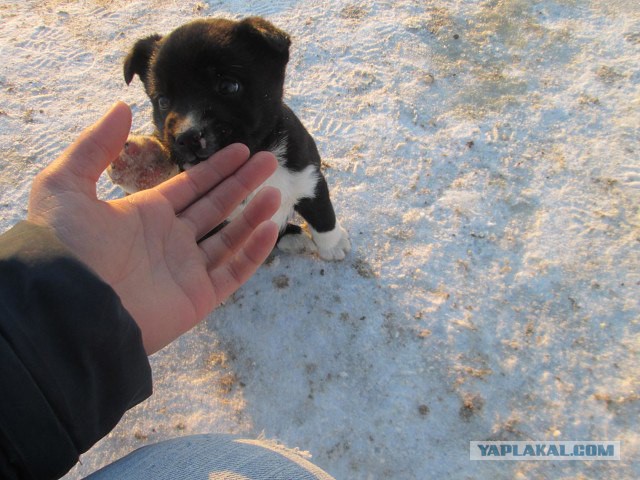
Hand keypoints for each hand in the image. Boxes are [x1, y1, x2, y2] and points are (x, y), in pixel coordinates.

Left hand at [27, 102, 279, 353]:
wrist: (68, 308)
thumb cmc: (65, 247)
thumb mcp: (65, 186)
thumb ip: (94, 147)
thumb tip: (122, 107)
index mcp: (146, 214)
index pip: (191, 187)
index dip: (217, 168)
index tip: (242, 150)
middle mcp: (170, 240)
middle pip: (216, 206)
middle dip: (243, 183)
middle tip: (268, 162)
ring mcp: (186, 270)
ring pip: (230, 238)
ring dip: (253, 215)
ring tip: (275, 192)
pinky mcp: (198, 298)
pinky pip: (233, 272)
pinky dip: (253, 253)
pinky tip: (269, 228)